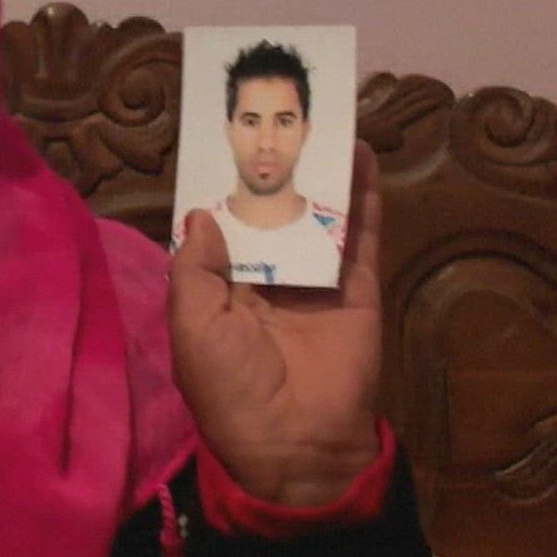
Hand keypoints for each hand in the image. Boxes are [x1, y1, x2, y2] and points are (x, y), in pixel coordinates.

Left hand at [168, 143, 383, 506]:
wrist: (297, 442)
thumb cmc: (231, 387)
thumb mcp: (193, 326)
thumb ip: (194, 268)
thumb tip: (201, 211)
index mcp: (219, 292)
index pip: (219, 229)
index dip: (219, 188)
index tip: (218, 140)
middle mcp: (266, 281)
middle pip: (271, 214)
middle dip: (273, 171)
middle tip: (277, 114)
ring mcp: (314, 282)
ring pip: (316, 215)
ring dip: (320, 173)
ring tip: (323, 120)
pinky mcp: (355, 289)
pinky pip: (359, 236)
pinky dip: (363, 197)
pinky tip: (360, 155)